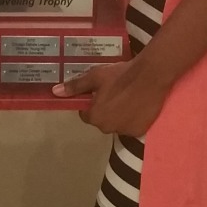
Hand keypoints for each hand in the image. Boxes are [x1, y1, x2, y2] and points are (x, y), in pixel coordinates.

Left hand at [51, 60, 167, 135]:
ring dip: (119, 115)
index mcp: (95, 116)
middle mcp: (108, 128)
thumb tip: (55, 92)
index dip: (92, 103)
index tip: (100, 93)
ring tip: (129, 97)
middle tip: (116, 93)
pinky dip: (133, 118)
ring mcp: (125, 131)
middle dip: (106, 110)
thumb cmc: (120, 75)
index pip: (86, 114)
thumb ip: (75, 87)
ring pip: (117, 124)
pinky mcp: (140, 131)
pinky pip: (131, 126)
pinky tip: (138, 105)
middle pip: (102, 120)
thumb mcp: (95, 77)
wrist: (151, 76)